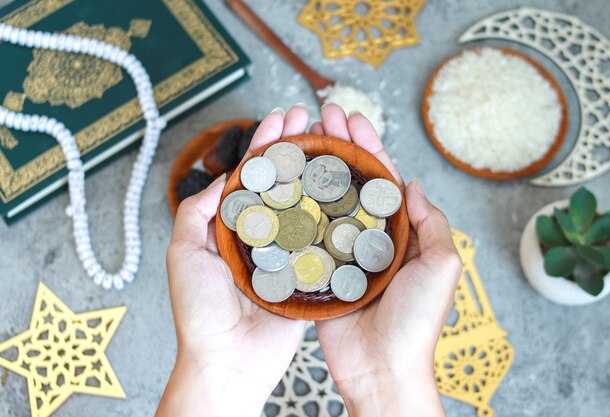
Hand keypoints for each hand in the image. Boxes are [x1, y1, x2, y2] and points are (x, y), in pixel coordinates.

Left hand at [156, 105, 311, 416]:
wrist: (228, 360)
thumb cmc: (199, 312)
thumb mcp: (184, 254)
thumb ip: (196, 213)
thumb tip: (220, 179)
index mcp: (230, 227)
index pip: (250, 176)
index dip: (264, 145)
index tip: (280, 119)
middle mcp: (260, 234)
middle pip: (280, 181)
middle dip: (293, 146)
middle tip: (309, 117)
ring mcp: (285, 252)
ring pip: (303, 203)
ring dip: (316, 171)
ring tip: (331, 141)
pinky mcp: (307, 273)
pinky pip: (320, 238)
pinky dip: (332, 212)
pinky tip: (344, 188)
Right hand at [312, 105, 462, 416]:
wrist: (383, 369)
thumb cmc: (417, 322)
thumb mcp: (442, 266)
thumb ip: (432, 222)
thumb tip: (413, 184)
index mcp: (400, 233)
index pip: (382, 180)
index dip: (368, 147)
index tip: (352, 119)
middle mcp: (369, 238)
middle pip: (350, 183)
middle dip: (338, 148)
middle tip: (321, 116)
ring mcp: (342, 253)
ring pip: (326, 203)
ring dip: (314, 171)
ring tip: (299, 140)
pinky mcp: (319, 271)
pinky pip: (306, 236)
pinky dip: (296, 210)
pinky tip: (283, 186)